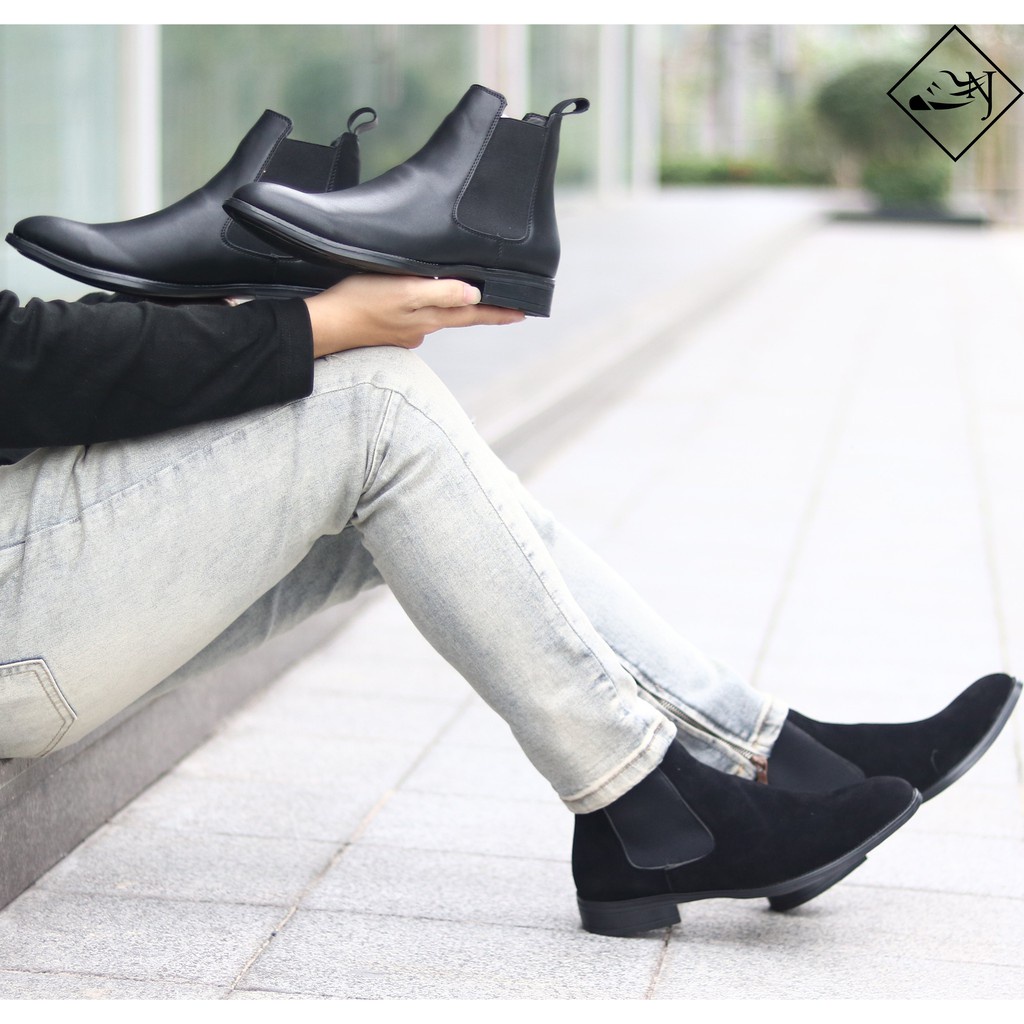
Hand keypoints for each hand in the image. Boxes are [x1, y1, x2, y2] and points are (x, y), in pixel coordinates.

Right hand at [304, 273, 524, 357]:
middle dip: (481, 311)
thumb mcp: (403, 291)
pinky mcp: (389, 330)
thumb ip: (440, 294)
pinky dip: (422, 308)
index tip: (524, 313)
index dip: (499, 313)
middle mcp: (422, 328)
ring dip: (450, 307)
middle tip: (506, 307)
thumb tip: (475, 296)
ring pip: (435, 315)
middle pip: (459, 316)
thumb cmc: (361, 302)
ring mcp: (406, 331)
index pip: (474, 315)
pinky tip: (417, 300)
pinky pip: (414, 317)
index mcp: (430, 317)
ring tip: (466, 296)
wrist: (325, 325)